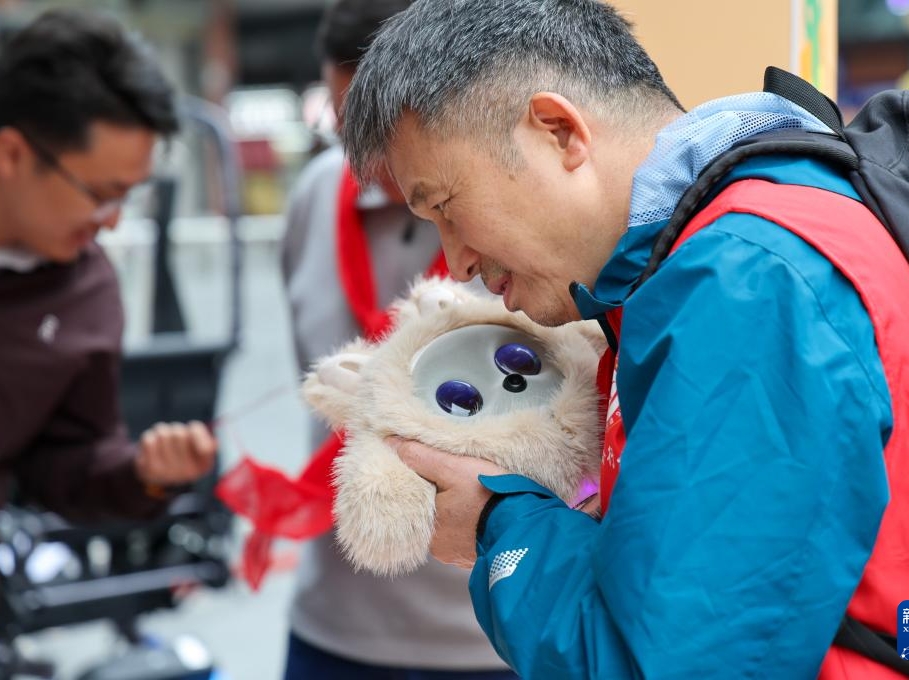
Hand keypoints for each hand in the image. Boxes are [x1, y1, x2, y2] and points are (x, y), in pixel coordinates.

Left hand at [135, 421, 216, 487]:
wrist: (160, 479)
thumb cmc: (183, 456)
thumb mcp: (199, 450)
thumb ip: (205, 442)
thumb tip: (209, 445)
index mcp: (203, 466)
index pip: (205, 447)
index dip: (198, 435)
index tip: (192, 432)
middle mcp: (187, 472)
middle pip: (179, 433)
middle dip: (177, 431)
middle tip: (175, 437)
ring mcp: (167, 472)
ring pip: (163, 434)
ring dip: (163, 433)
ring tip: (164, 441)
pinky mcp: (149, 469)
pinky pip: (149, 440)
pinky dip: (150, 437)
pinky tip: (153, 446)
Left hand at [388, 436, 506, 568]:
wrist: (528, 525)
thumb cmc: (488, 496)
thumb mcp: (452, 468)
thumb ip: (421, 457)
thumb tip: (391, 443)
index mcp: (429, 531)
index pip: (417, 504)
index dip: (425, 486)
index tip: (436, 474)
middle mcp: (441, 550)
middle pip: (435, 516)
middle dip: (444, 500)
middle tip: (458, 482)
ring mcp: (462, 555)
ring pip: (453, 526)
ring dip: (461, 513)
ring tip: (474, 494)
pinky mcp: (482, 554)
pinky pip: (471, 535)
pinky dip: (475, 522)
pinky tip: (485, 509)